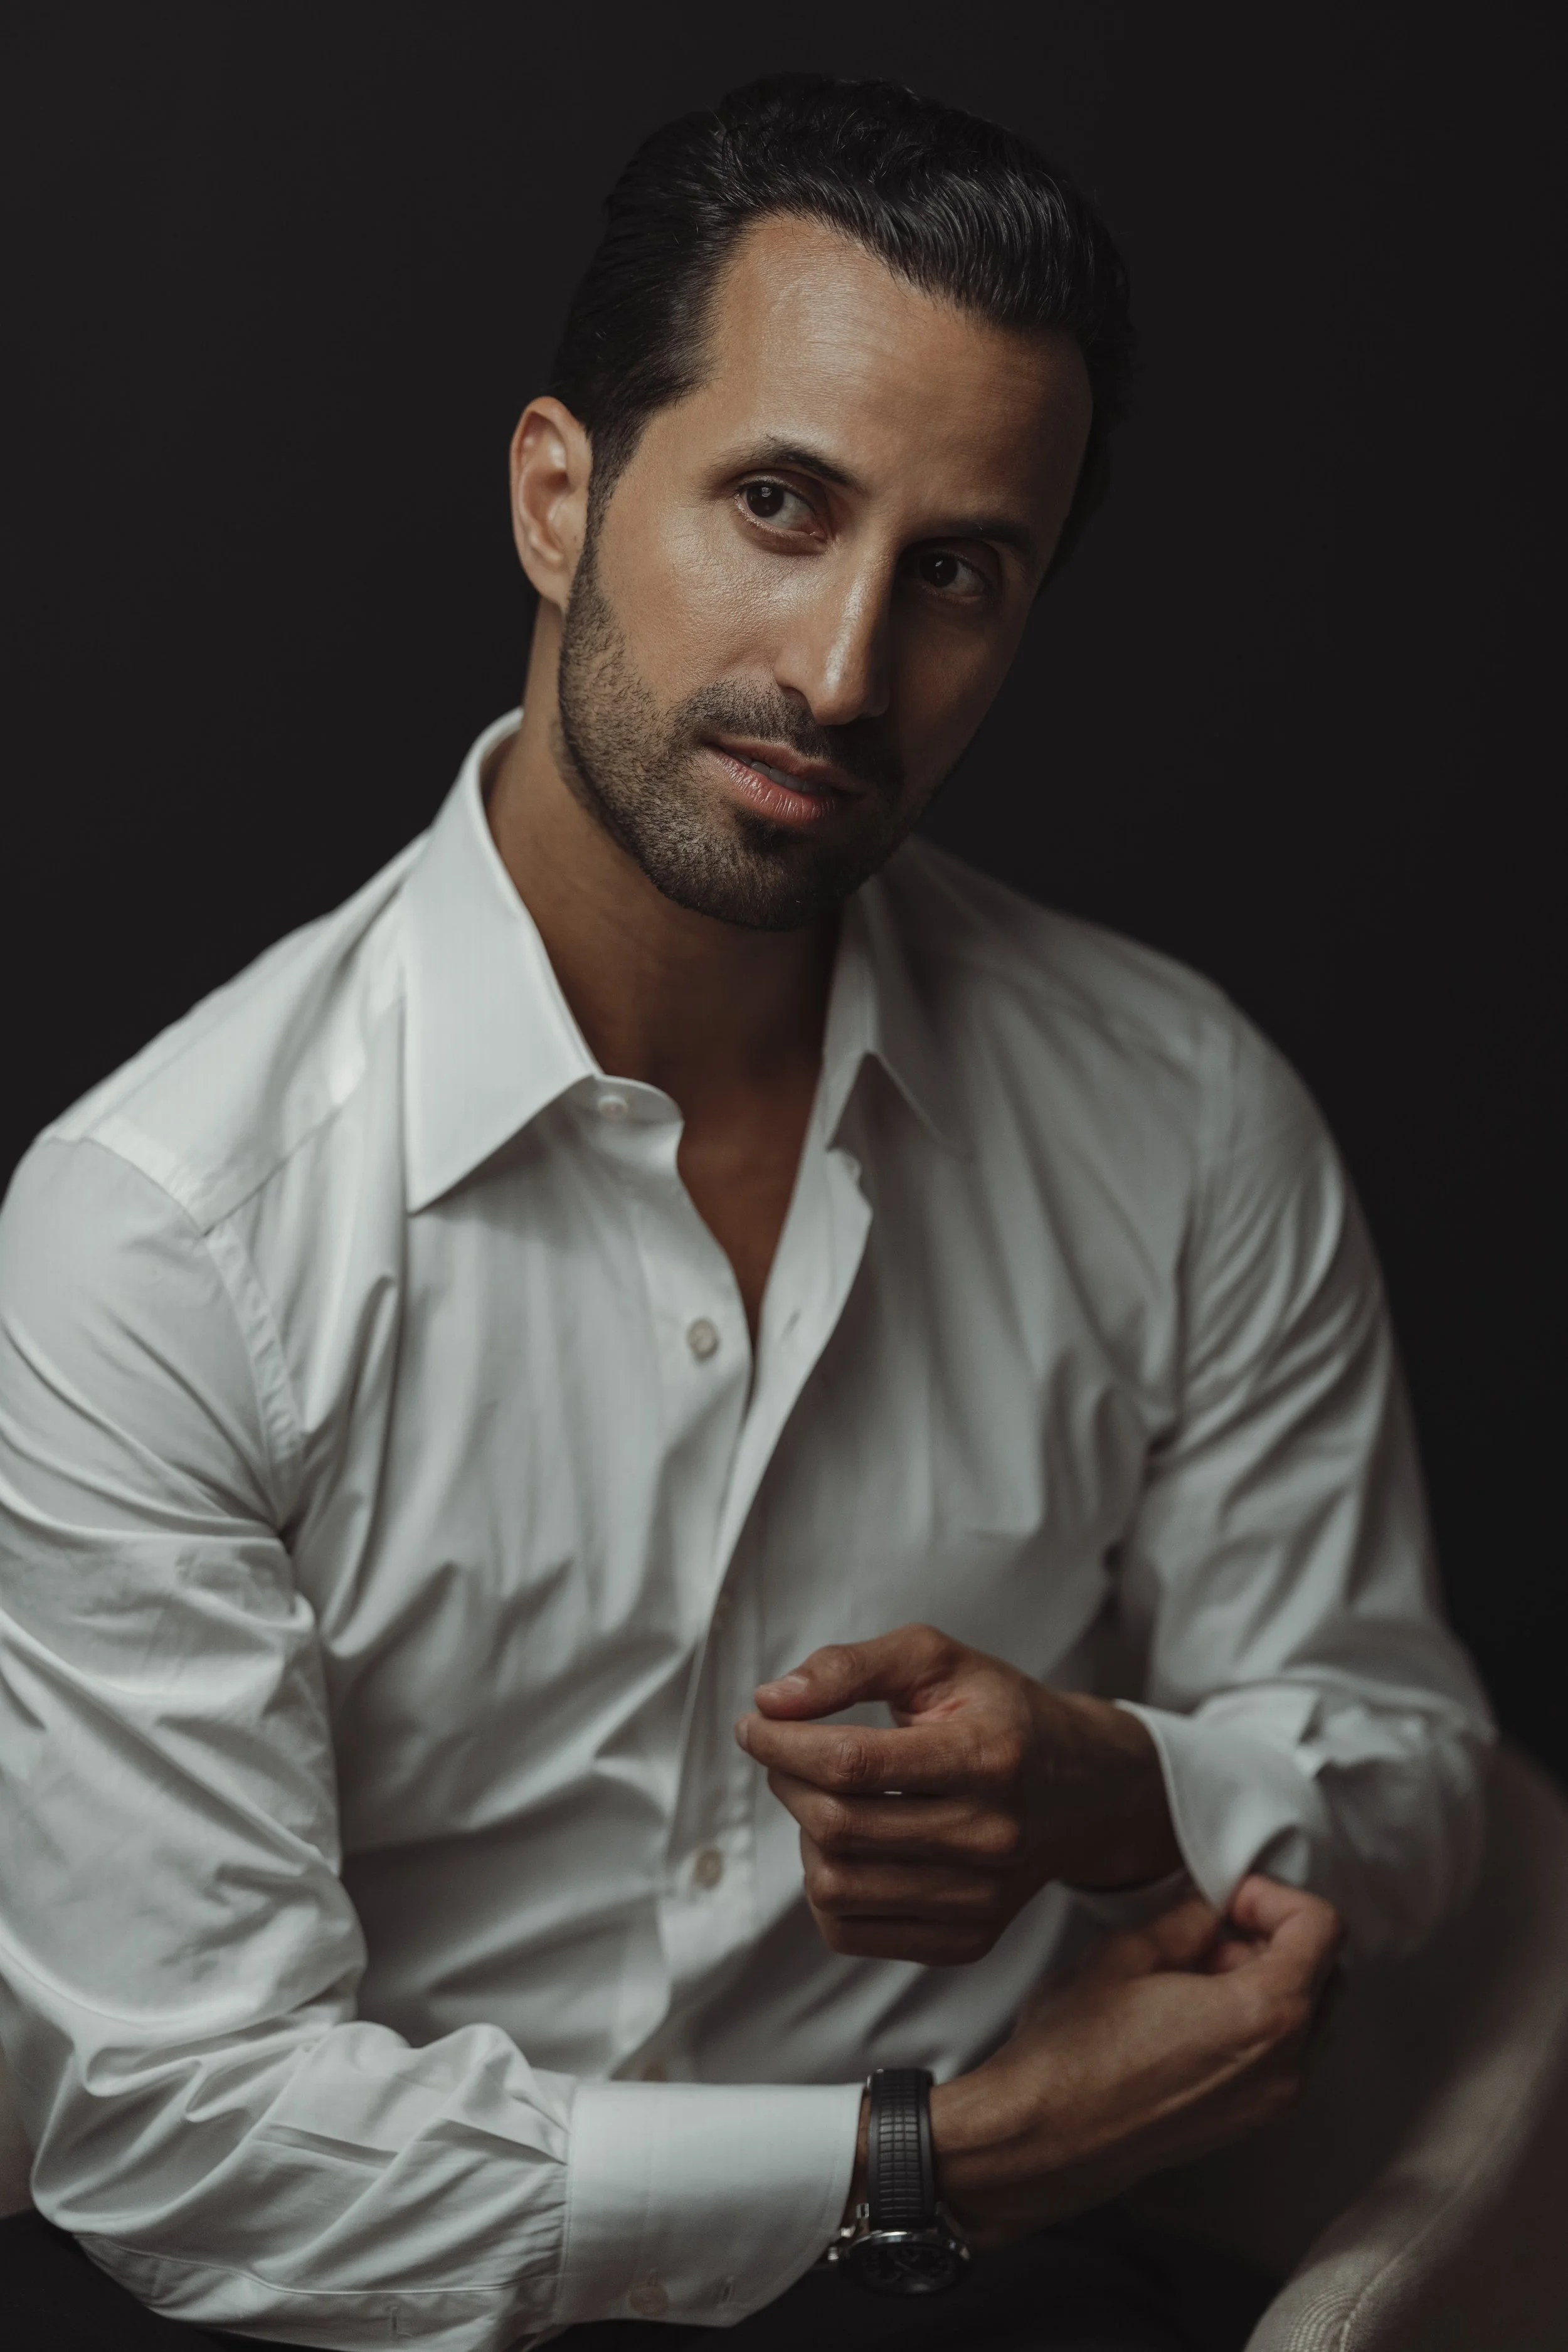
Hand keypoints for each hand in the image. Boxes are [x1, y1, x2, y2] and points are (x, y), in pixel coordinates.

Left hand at [735, 1624, 1180, 1963]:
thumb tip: (771, 1702)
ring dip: (804, 1837)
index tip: (754, 1723)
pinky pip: (852, 1934)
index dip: (783, 1742)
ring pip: (836, 1888)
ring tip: (821, 1799)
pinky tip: (844, 1848)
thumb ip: (850, 1667)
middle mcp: (991, 1837)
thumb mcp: (935, 1660)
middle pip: (839, 1826)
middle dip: (786, 1782)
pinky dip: (825, 1890)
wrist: (1082, 1789)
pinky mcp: (967, 1941)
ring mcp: (981, 1900)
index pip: (854, 1764)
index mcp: (989, 1756)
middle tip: (783, 1751)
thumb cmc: (997, 1712)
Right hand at [931, 1877, 1343, 2247]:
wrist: (1046, 2137)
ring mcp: (1270, 2102)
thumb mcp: (1124, 1954)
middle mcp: (1283, 2066)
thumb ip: (1185, 1919)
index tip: (1229, 1899)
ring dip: (1267, 1980)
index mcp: (1261, 2015)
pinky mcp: (1248, 2123)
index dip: (1274, 1897)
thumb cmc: (1074, 2054)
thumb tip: (1208, 1909)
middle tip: (1211, 1931)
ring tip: (1195, 1974)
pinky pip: (1284, 2056)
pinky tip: (1194, 2014)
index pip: (1322, 1929)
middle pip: (1326, 1973)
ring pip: (1308, 2017)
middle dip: (1273, 1938)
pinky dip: (1258, 2022)